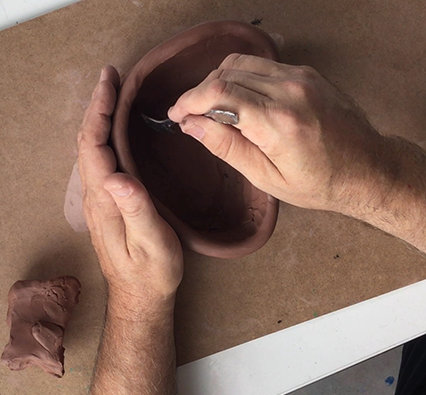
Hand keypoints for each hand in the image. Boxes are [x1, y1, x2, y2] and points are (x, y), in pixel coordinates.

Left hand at [77, 66, 182, 317]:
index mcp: (104, 200)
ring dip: (98, 119)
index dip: (99, 110)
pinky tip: (116, 131)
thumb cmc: (151, 271)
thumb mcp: (151, 243)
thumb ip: (136, 210)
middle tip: (111, 77)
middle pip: (87, 142)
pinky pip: (100, 161)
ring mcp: (99, 199)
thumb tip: (119, 177)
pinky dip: (105, 136)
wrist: (139, 294)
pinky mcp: (107, 203)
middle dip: (96, 106)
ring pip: (91, 151)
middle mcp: (96, 196)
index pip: (94, 145)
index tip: (110, 81)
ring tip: (113, 95)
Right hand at [168, 54, 385, 215]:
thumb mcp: (267, 177)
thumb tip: (192, 126)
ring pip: (241, 64)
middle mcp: (290, 90)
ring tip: (211, 108)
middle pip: (226, 74)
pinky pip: (261, 66)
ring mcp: (301, 77)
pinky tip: (238, 100)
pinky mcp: (306, 74)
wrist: (366, 169)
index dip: (189, 101)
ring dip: (218, 82)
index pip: (219, 93)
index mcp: (278, 122)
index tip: (177, 114)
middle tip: (190, 115)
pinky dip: (240, 78)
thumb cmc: (319, 183)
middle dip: (199, 93)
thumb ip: (227, 147)